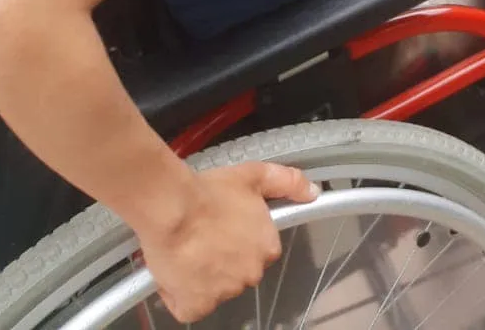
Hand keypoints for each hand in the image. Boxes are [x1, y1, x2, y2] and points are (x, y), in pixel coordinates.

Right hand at [135, 162, 317, 322]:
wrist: (171, 210)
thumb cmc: (209, 193)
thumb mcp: (255, 176)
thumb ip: (288, 182)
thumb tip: (312, 192)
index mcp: (267, 249)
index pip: (258, 251)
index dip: (238, 240)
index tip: (223, 228)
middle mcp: (250, 275)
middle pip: (237, 272)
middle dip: (222, 260)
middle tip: (202, 238)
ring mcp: (223, 294)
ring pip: (214, 290)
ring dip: (202, 277)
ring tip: (186, 252)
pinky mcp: (195, 307)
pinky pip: (190, 306)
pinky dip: (181, 295)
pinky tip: (176, 271)